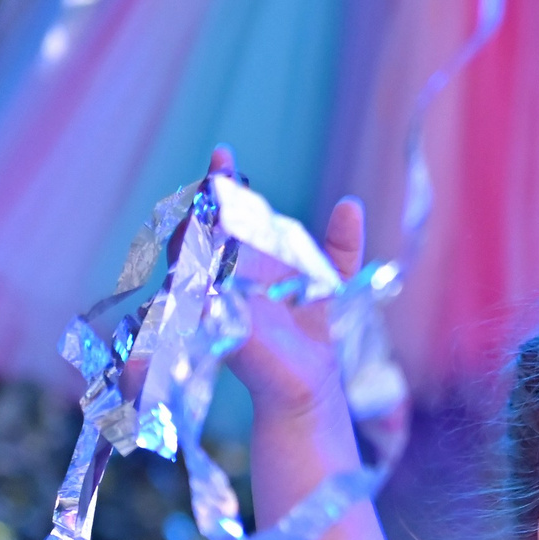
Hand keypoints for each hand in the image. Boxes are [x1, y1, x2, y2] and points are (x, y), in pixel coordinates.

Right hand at [184, 146, 366, 422]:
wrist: (308, 385)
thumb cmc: (309, 332)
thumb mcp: (331, 282)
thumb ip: (341, 246)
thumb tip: (351, 203)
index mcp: (242, 260)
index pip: (220, 214)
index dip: (220, 183)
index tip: (225, 154)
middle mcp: (218, 277)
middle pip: (196, 231)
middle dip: (201, 204)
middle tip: (215, 176)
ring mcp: (211, 303)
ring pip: (187, 263)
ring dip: (192, 236)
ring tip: (202, 208)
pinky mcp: (214, 332)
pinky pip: (197, 306)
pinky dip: (199, 289)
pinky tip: (208, 271)